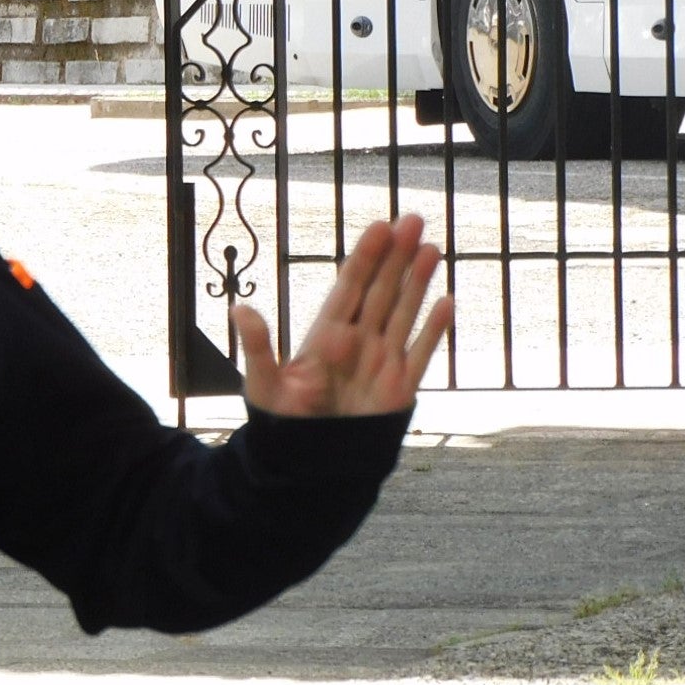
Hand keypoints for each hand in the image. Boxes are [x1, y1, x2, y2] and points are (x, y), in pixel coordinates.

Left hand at [232, 215, 453, 416]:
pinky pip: (420, 353)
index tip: (379, 226)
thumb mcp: (263, 383)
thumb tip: (238, 309)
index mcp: (325, 335)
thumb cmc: (282, 423)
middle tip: (414, 219)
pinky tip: (446, 303)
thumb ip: (258, 346)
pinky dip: (433, 330)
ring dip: (418, 281)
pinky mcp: (399, 387)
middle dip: (397, 256)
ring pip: (403, 312)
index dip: (365, 257)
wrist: (307, 465)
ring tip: (432, 248)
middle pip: (381, 290)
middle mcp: (357, 342)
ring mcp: (380, 361)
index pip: (349, 287)